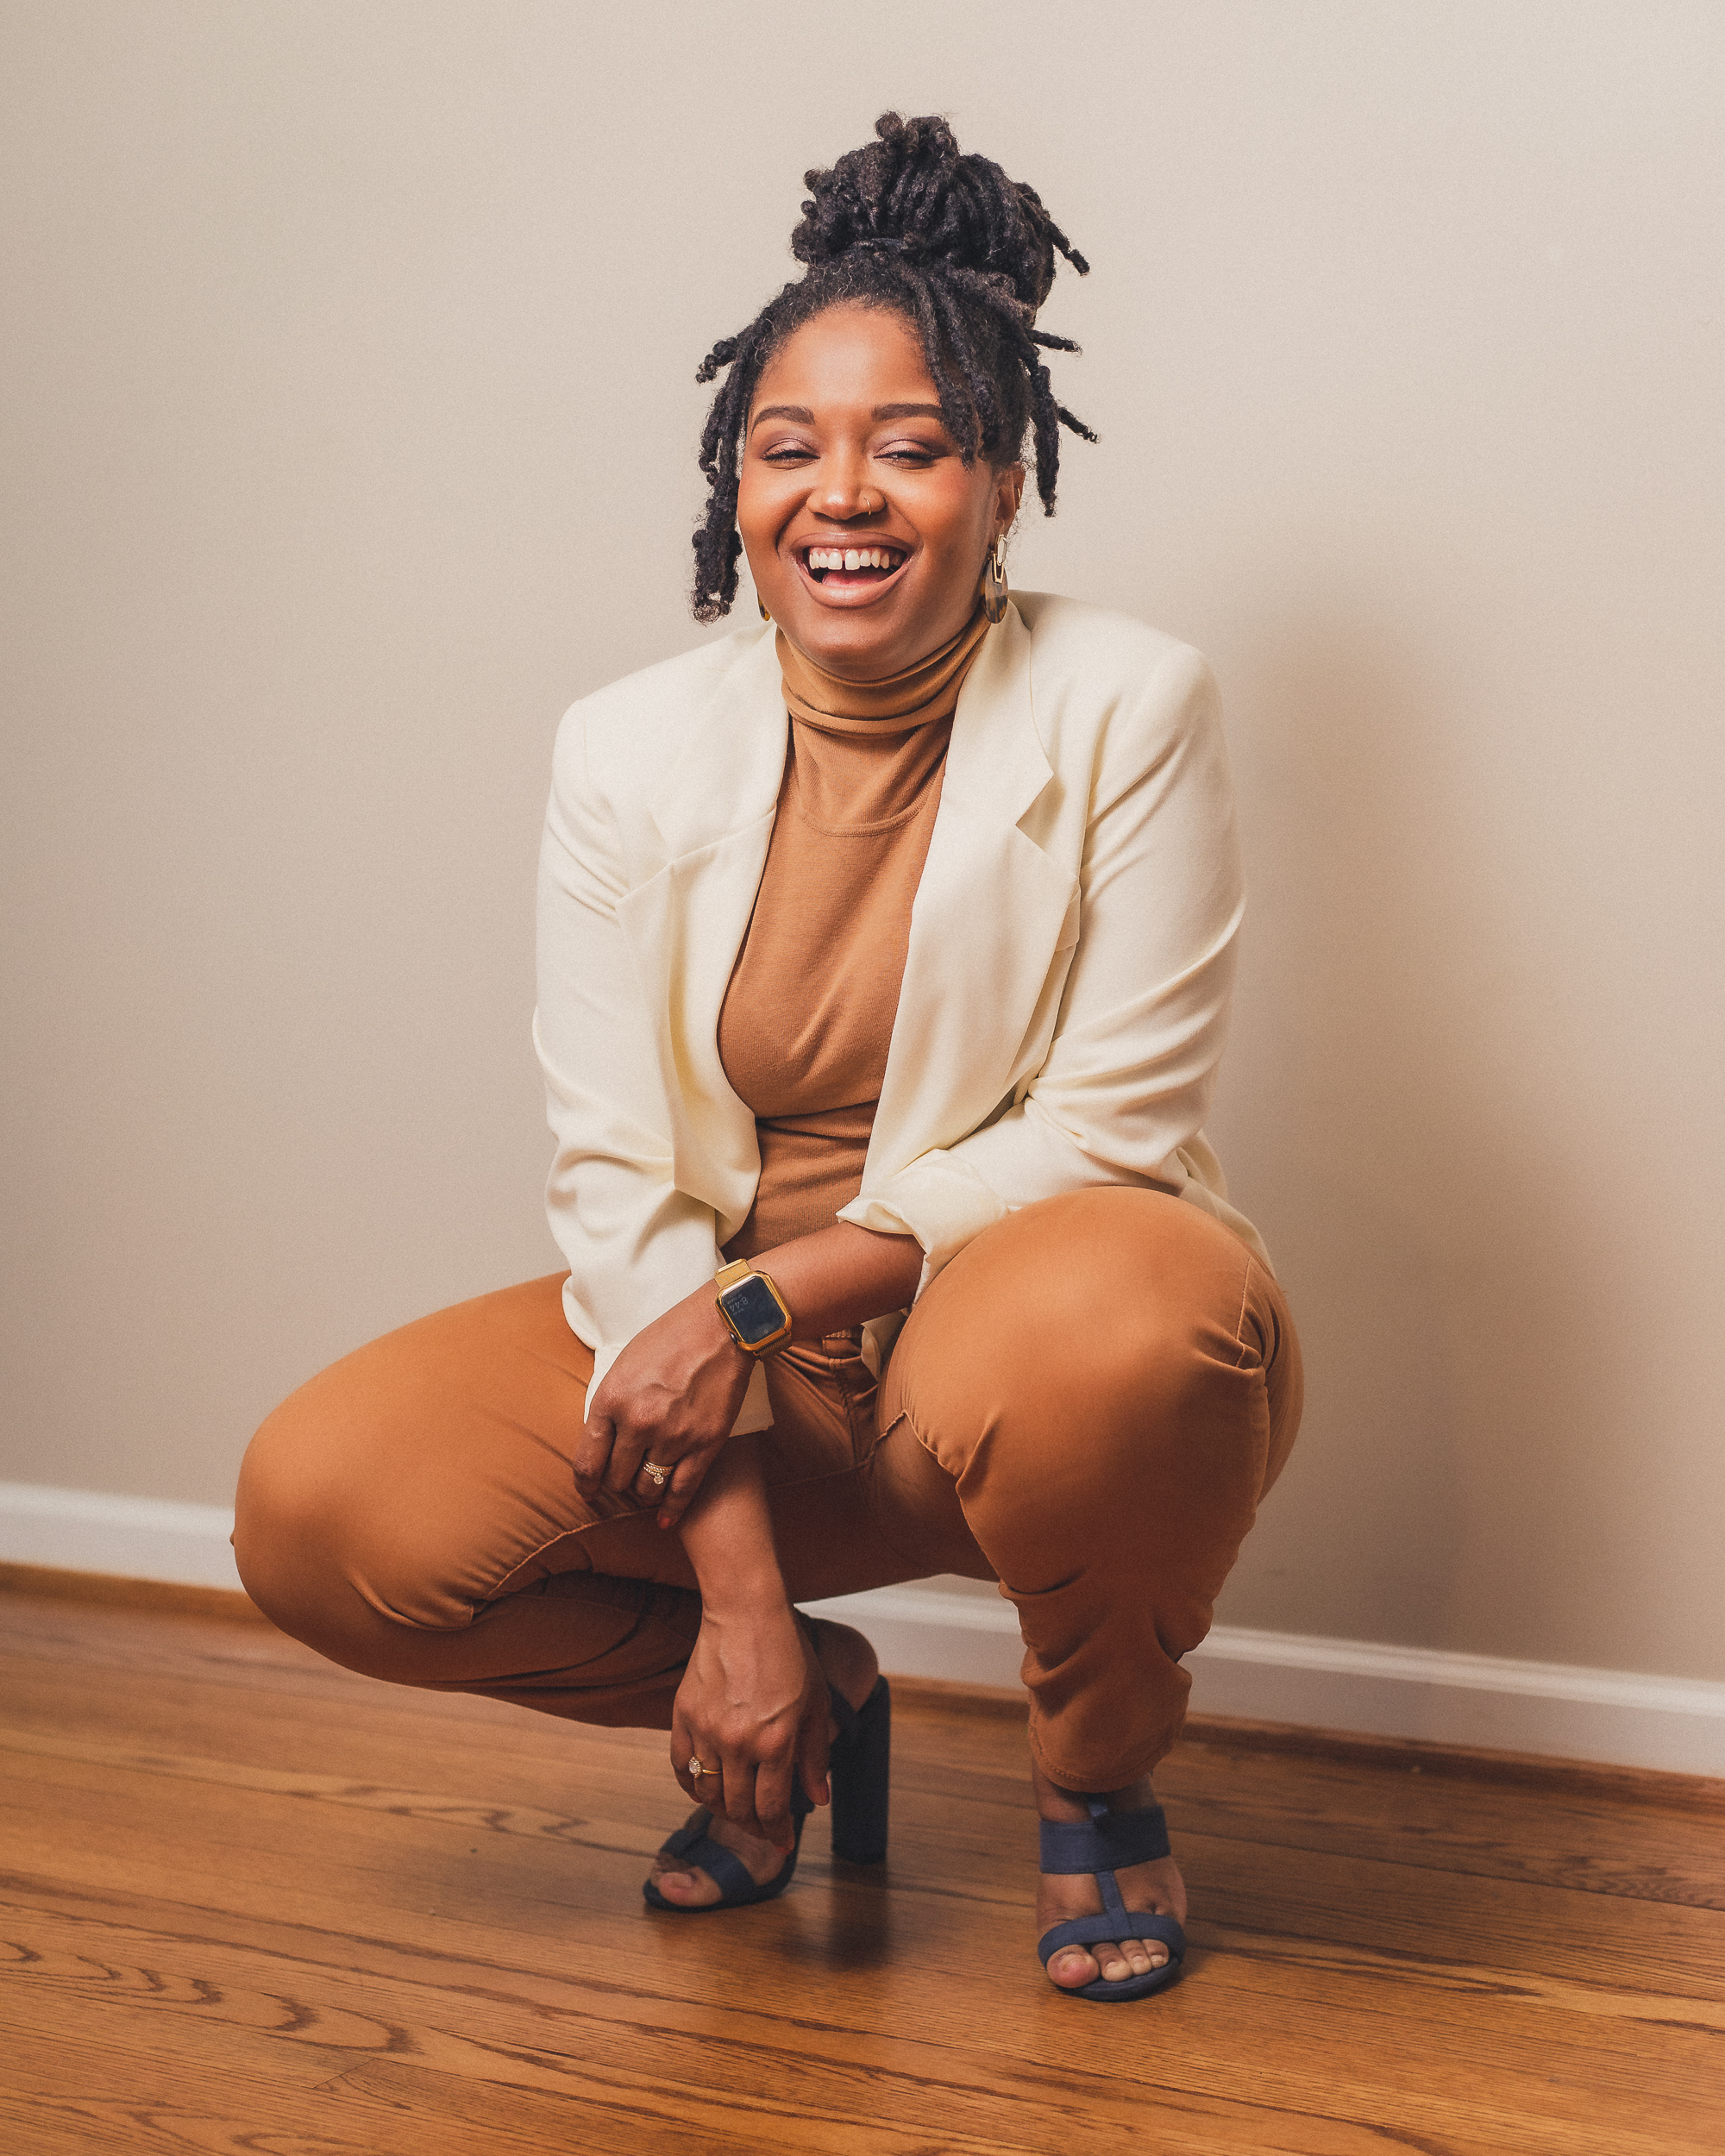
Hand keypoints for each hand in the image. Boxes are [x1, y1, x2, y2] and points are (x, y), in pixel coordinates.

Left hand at [573, 1287, 751, 1526]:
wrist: (722, 1326)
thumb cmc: (670, 1337)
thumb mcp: (624, 1363)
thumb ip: (610, 1403)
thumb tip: (601, 1439)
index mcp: (611, 1399)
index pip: (587, 1462)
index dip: (585, 1486)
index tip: (588, 1493)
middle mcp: (638, 1422)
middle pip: (616, 1479)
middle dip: (617, 1485)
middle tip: (623, 1483)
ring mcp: (673, 1435)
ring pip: (647, 1488)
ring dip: (644, 1492)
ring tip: (646, 1488)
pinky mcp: (705, 1443)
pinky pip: (683, 1490)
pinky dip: (672, 1510)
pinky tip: (664, 1520)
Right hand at [671, 1607, 828, 1848]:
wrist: (745, 1613)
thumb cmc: (787, 1652)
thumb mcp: (815, 1703)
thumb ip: (814, 1756)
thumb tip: (818, 1799)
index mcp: (776, 1741)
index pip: (772, 1807)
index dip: (777, 1831)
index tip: (783, 1841)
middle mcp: (739, 1742)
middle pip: (739, 1808)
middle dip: (753, 1827)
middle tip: (763, 1830)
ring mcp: (706, 1730)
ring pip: (709, 1793)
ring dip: (724, 1810)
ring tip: (737, 1812)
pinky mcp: (682, 1716)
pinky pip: (682, 1767)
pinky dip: (693, 1786)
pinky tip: (706, 1789)